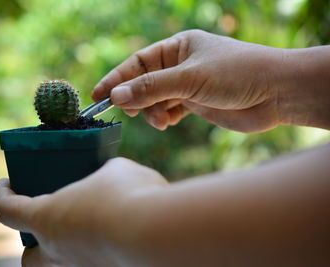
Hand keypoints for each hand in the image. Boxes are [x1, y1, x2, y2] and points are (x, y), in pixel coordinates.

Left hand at [0, 157, 167, 265]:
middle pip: (28, 259)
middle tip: (50, 224)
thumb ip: (104, 173)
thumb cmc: (129, 194)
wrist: (156, 233)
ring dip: (66, 251)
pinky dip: (98, 252)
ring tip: (88, 230)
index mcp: (48, 217)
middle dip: (33, 244)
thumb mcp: (114, 170)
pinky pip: (93, 264)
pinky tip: (119, 236)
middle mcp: (58, 250)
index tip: (5, 183)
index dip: (0, 194)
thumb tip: (112, 178)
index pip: (6, 209)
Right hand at [92, 30, 285, 132]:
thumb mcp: (189, 78)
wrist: (276, 94)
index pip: (137, 62)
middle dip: (135, 98)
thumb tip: (116, 96)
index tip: (98, 96)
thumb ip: (151, 88)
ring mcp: (187, 85)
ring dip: (153, 112)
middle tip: (130, 111)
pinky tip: (169, 122)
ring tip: (162, 121)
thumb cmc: (236, 74)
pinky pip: (170, 110)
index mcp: (177, 47)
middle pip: (143, 82)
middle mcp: (180, 65)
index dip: (116, 78)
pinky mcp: (196, 104)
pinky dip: (165, 118)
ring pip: (155, 100)